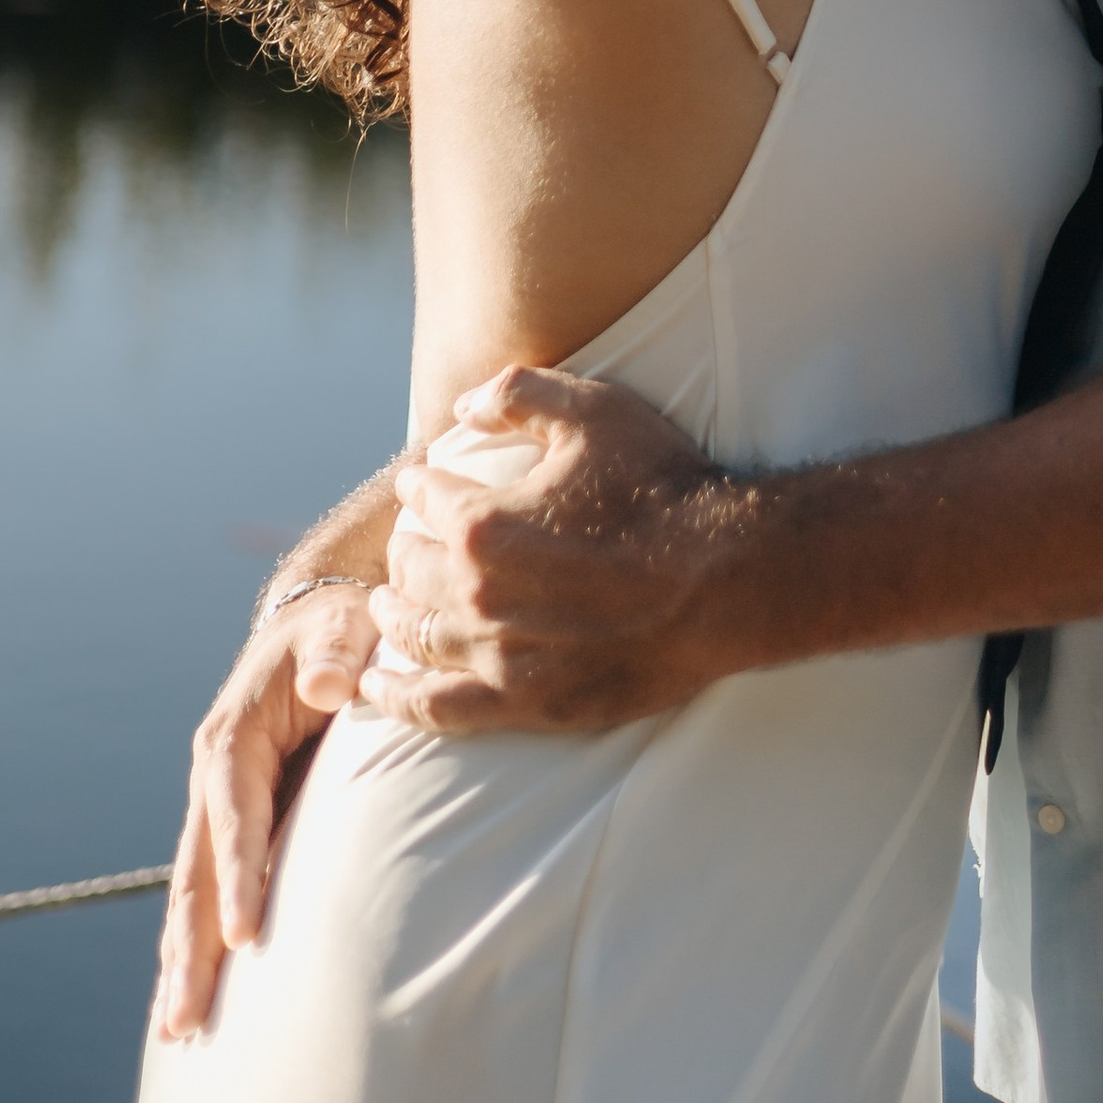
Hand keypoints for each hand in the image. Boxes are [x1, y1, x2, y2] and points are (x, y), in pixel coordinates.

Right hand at [156, 580, 376, 1038]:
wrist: (317, 627)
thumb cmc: (343, 628)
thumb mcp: (346, 627)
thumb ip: (339, 654)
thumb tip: (329, 686)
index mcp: (234, 737)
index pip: (235, 816)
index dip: (240, 873)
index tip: (247, 936)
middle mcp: (212, 778)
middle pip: (195, 874)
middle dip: (189, 949)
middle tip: (185, 1022)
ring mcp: (214, 806)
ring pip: (191, 893)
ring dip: (182, 960)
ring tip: (177, 1032)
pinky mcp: (230, 825)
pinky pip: (208, 890)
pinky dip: (196, 943)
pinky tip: (192, 995)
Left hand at [362, 368, 749, 735]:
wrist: (725, 580)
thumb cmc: (662, 489)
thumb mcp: (594, 412)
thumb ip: (518, 394)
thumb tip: (462, 406)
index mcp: (485, 524)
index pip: (424, 501)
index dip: (419, 487)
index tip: (421, 484)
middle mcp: (479, 594)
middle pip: (411, 573)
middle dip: (402, 554)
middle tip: (405, 548)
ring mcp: (499, 656)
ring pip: (415, 639)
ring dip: (390, 620)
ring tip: (382, 610)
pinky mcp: (526, 703)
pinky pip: (437, 707)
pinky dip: (397, 696)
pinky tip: (377, 687)